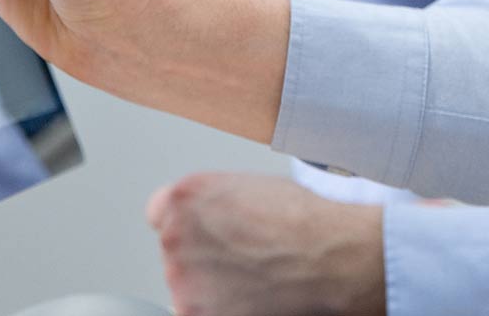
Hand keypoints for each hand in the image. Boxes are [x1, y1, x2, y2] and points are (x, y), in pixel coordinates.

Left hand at [148, 172, 385, 315]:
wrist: (329, 256)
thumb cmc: (302, 220)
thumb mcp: (251, 185)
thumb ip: (214, 200)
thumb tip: (213, 217)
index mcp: (184, 197)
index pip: (159, 213)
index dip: (189, 224)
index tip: (204, 233)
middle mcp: (173, 236)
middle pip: (176, 251)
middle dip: (203, 255)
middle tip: (243, 257)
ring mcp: (181, 279)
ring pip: (187, 286)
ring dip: (211, 286)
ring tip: (255, 278)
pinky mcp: (194, 314)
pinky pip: (198, 312)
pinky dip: (219, 310)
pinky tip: (251, 298)